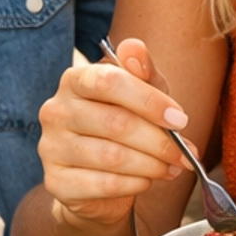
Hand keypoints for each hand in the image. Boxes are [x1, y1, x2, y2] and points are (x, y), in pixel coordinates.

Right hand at [37, 37, 189, 231]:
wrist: (96, 181)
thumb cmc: (122, 127)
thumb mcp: (141, 95)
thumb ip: (142, 71)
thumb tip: (135, 51)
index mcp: (74, 80)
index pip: (110, 81)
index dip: (149, 100)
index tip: (180, 119)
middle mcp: (56, 110)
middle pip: (115, 122)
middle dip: (159, 141)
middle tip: (184, 154)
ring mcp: (51, 147)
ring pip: (112, 156)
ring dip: (151, 165)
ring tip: (171, 168)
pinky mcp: (56, 182)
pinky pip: (104, 184)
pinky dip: (135, 184)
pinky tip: (147, 181)